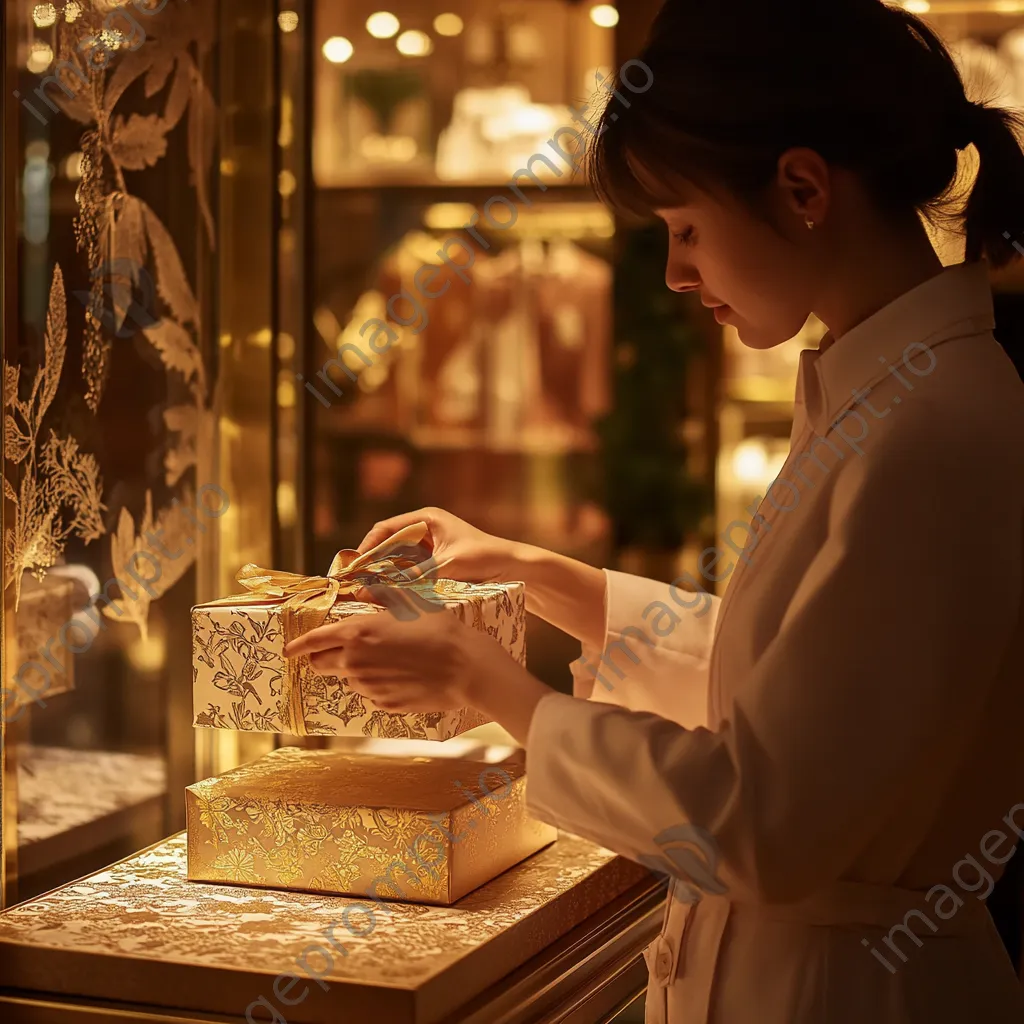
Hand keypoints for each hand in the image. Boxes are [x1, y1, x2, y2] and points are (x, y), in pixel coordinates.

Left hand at [283, 609, 553, 743]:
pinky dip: (376, 684)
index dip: (298, 645)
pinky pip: (369, 694)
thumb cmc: (440, 629)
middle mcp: (355, 662)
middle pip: (320, 664)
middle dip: (322, 657)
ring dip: (354, 670)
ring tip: (385, 659)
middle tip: (335, 650)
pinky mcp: (383, 705)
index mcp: (357, 633)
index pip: (313, 641)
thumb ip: (380, 596)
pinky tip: (399, 675)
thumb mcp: (410, 602)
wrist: (466, 668)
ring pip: (347, 679)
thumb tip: (364, 588)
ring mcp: (368, 687)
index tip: (288, 649)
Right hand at [357, 507, 516, 584]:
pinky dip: (400, 581)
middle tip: (355, 584)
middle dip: (373, 564)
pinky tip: (390, 595)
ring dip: (385, 575)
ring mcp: (431, 544)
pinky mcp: (436, 560)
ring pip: (398, 559)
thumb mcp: (444, 568)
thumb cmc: (484, 558)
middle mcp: (426, 527)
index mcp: (427, 518)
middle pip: (389, 544)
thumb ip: (409, 581)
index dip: (367, 548)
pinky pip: (411, 569)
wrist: (516, 567)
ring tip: (368, 592)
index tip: (353, 568)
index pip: (386, 529)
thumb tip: (373, 593)